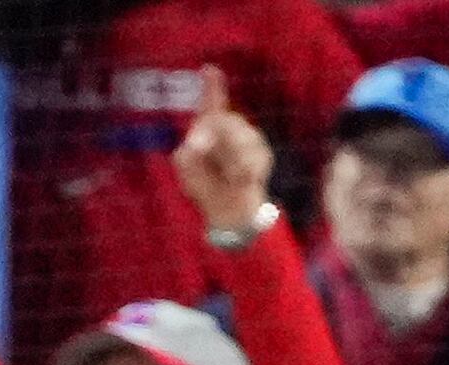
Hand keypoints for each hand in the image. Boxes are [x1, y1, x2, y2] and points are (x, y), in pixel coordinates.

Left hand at [171, 67, 271, 236]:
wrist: (227, 211)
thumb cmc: (204, 185)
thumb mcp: (187, 168)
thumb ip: (188, 153)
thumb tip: (196, 143)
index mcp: (209, 126)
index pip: (211, 102)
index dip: (211, 86)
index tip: (209, 69)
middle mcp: (231, 127)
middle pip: (227, 121)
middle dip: (216, 137)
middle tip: (200, 151)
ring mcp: (249, 139)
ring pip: (243, 139)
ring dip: (230, 159)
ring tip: (226, 175)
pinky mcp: (262, 155)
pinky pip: (254, 158)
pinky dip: (243, 171)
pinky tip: (237, 179)